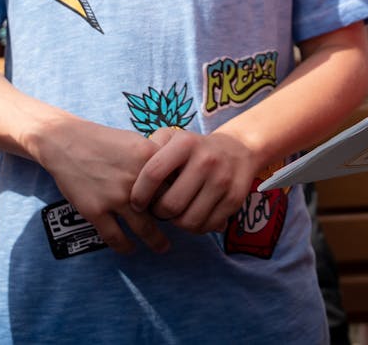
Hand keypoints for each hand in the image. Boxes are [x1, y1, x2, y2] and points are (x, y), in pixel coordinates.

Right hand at [34, 116, 169, 253]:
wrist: (65, 142)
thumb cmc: (103, 141)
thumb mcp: (136, 141)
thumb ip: (155, 161)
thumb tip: (176, 179)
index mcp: (149, 158)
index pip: (176, 183)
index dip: (181, 195)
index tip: (185, 204)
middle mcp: (135, 180)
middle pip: (164, 208)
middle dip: (175, 221)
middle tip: (181, 229)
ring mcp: (114, 197)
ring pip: (144, 229)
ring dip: (156, 241)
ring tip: (163, 247)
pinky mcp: (95, 211)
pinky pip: (115, 237)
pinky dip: (125, 247)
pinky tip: (130, 249)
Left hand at [129, 127, 258, 233]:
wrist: (238, 149)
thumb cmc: (193, 148)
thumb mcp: (172, 138)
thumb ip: (149, 151)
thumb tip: (129, 176)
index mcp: (185, 143)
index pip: (153, 173)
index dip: (140, 193)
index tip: (136, 203)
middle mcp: (206, 160)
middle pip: (170, 204)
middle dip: (158, 213)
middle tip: (157, 210)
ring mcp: (222, 180)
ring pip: (188, 220)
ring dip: (176, 223)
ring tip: (174, 214)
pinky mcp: (234, 199)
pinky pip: (206, 226)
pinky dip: (195, 228)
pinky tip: (192, 215)